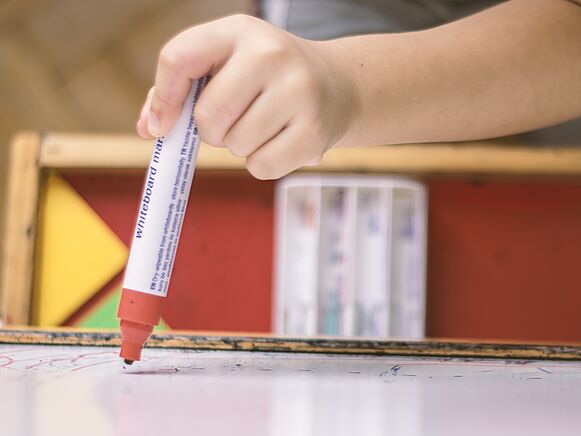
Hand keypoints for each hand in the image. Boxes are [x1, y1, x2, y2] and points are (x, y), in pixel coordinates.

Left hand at [136, 14, 356, 178]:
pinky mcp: (315, 132)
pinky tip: (278, 143)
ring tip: (263, 127)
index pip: (180, 59)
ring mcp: (298, 93)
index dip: (163, 98)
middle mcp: (271, 55)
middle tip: (230, 122)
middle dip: (210, 130)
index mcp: (239, 30)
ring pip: (235, 144)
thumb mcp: (228, 63)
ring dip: (239, 146)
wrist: (339, 86)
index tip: (160, 126)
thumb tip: (150, 128)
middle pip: (208, 114)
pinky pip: (262, 166)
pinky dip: (261, 164)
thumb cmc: (268, 78)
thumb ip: (183, 89)